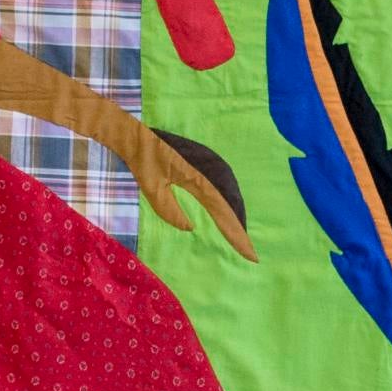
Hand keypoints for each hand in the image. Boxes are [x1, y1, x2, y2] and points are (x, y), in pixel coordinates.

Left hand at [134, 128, 257, 263]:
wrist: (140, 136)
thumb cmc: (144, 161)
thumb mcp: (151, 187)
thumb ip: (169, 209)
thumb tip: (189, 228)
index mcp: (199, 177)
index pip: (224, 211)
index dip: (237, 233)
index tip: (251, 254)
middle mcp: (212, 170)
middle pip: (233, 204)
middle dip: (240, 229)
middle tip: (249, 254)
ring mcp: (213, 164)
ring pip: (232, 195)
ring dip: (237, 216)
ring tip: (240, 237)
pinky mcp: (209, 162)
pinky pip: (226, 186)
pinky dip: (231, 203)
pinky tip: (230, 214)